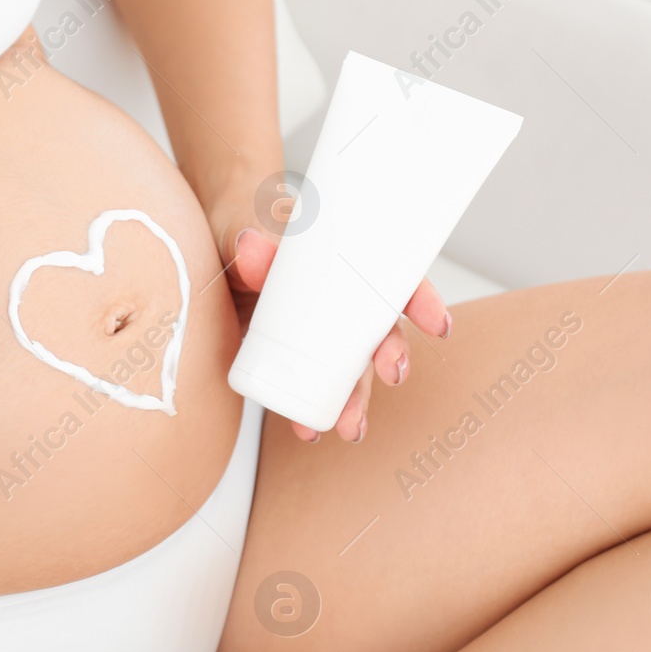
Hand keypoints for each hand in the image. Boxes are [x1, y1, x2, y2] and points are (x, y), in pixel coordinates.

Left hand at [210, 174, 452, 443]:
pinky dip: (310, 409)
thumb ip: (250, 242)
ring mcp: (318, 327)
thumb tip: (252, 250)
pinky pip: (309, 382)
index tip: (437, 325)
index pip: (395, 277)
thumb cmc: (244, 223)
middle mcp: (341, 298)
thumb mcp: (246, 226)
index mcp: (347, 259)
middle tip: (391, 376)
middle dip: (390, 359)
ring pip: (350, 367)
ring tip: (350, 427)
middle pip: (379, 332)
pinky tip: (308, 429)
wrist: (213, 240)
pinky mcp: (290, 350)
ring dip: (355, 399)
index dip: (422, 301)